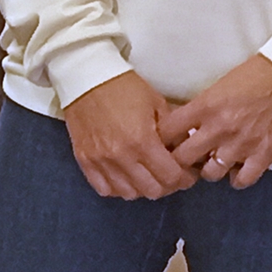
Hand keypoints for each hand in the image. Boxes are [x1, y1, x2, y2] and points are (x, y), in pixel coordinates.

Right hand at [61, 71, 197, 200]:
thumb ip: (173, 131)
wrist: (86, 77)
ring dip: (142, 188)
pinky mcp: (84, 160)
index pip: (171, 177)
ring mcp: (100, 160)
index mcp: (142, 141)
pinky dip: (117, 187)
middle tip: (169, 174)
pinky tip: (124, 176)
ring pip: (129, 194)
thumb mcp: (157, 103)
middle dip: (167, 185)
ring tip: (146, 175)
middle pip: (152, 191)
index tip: (187, 172)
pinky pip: (104, 189)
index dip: (185, 178)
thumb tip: (185, 150)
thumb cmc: (124, 87)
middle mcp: (121, 156)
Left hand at [164, 54, 271, 188]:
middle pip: (183, 158)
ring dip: (209, 170)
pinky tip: (236, 169)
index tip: (162, 144)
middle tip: (184, 160)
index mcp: (204, 106)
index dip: (161, 141)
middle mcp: (219, 128)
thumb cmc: (254, 75)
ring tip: (212, 163)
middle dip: (180, 162)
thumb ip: (200, 109)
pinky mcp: (265, 154)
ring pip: (210, 174)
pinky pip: (242, 180)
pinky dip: (237, 178)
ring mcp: (242, 144)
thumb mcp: (217, 87)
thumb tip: (185, 129)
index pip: (168, 131)